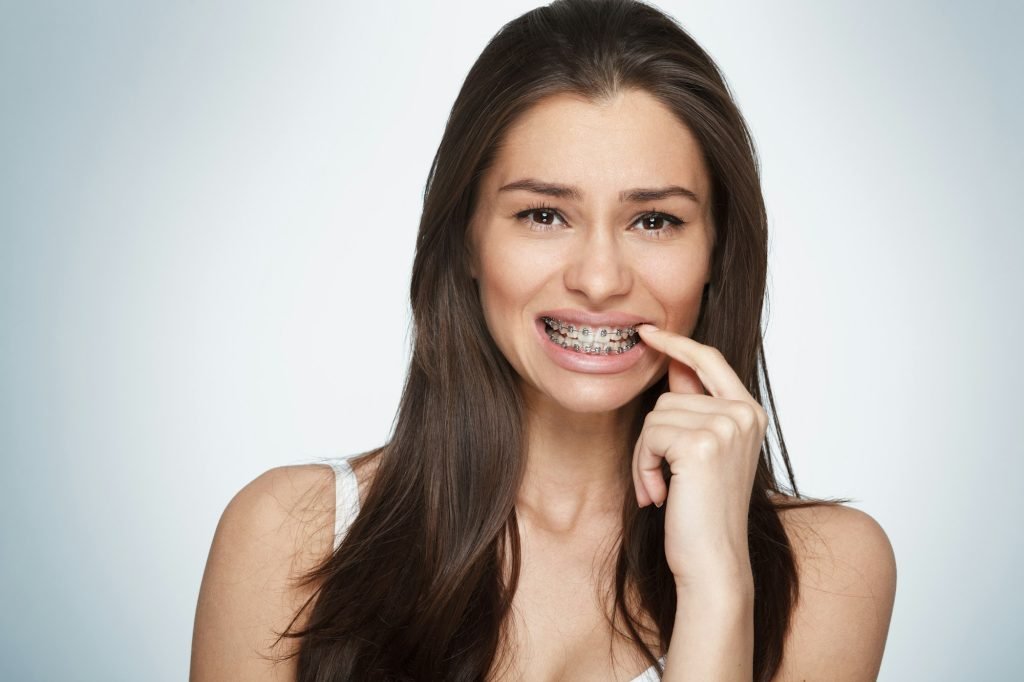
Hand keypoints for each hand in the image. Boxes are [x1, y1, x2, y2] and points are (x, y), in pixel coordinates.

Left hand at [631, 324, 767, 593]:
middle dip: (652, 439)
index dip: (677, 343)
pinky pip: (649, 436)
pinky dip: (644, 467)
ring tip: (664, 490)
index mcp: (749, 412)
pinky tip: (661, 495)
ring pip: (654, 417)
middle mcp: (743, 414)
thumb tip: (674, 364)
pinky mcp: (702, 443)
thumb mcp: (703, 453)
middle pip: (667, 396)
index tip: (647, 331)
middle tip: (662, 479)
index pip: (709, 360)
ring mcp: (726, 425)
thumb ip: (693, 410)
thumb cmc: (703, 512)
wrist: (713, 560)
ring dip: (646, 457)